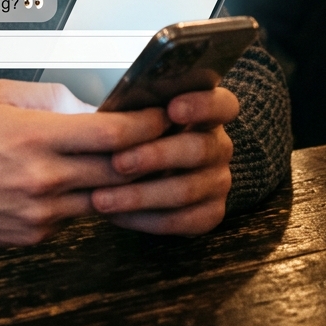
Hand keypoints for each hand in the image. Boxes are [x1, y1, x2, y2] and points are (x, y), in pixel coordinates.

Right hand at [0, 79, 167, 247]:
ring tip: (124, 163)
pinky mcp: (36, 234)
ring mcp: (41, 211)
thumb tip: (88, 103)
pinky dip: (83, 199)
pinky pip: (75, 216)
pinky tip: (77, 183)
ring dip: (119, 181)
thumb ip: (49, 95)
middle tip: (159, 140)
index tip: (158, 117)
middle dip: (145, 154)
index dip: (143, 125)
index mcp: (34, 136)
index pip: (109, 133)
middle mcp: (42, 176)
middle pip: (117, 169)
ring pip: (103, 197)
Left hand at [90, 86, 238, 234]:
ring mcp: (218, 181)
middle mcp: (218, 146)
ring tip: (102, 198)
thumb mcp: (132, 114)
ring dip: (140, 195)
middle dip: (155, 156)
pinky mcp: (211, 213)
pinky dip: (144, 219)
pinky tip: (115, 215)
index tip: (172, 109)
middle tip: (117, 162)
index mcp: (206, 111)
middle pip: (199, 149)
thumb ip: (133, 110)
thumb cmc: (131, 133)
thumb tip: (112, 114)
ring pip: (185, 190)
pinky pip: (181, 221)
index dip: (202, 106)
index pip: (222, 104)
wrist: (134, 172)